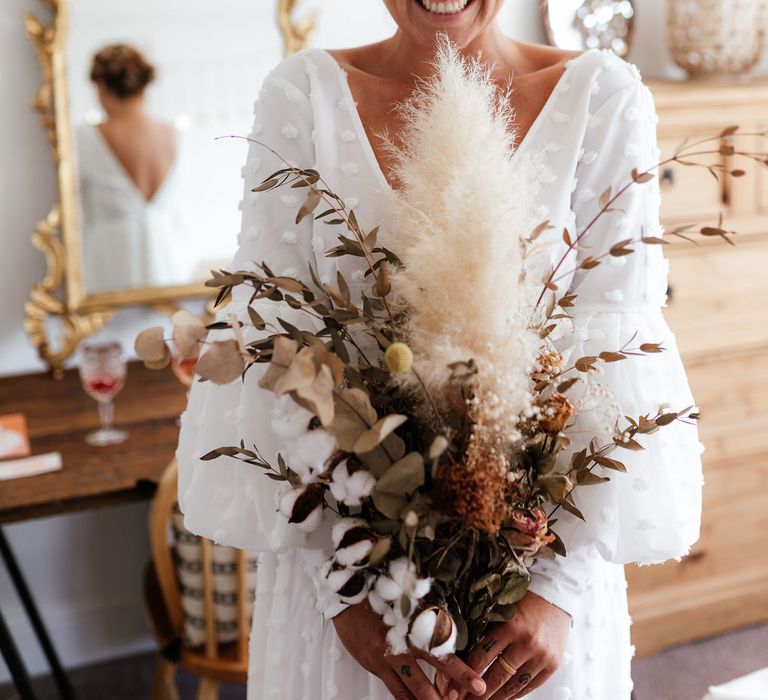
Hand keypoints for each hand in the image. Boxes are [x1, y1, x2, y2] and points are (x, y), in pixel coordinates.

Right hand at [333, 600, 487, 698]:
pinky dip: (406, 699)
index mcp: (412, 625)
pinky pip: (393, 689)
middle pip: (427, 678)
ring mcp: (385, 657)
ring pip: (409, 689)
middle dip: (447, 696)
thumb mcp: (406, 599)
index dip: (460, 671)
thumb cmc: (377, 593)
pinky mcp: (373, 664)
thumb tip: (448, 629)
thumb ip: (425, 617)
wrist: (345, 596)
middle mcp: (399, 644)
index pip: (442, 652)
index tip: (477, 683)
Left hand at [449, 592, 570, 699]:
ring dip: (496, 698)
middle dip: (477, 694)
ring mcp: (542, 656)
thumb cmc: (523, 600)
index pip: (481, 657)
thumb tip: (462, 653)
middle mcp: (527, 642)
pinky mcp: (553, 664)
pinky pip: (530, 686)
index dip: (465, 675)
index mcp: (510, 626)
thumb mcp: (501, 609)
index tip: (453, 688)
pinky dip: (515, 694)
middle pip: (496, 676)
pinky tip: (503, 697)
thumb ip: (486, 629)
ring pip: (513, 686)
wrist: (555, 595)